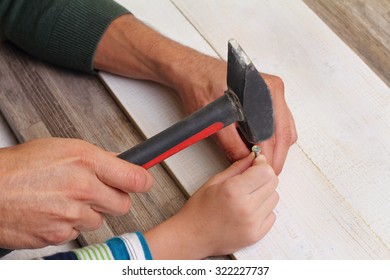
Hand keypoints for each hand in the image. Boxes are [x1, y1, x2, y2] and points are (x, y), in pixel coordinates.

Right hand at [0, 138, 152, 248]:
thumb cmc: (19, 167)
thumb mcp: (61, 147)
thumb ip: (96, 157)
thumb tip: (119, 162)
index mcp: (85, 161)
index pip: (134, 177)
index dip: (143, 180)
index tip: (144, 181)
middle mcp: (82, 188)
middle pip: (123, 204)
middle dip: (115, 199)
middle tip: (100, 192)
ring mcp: (71, 214)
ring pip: (99, 221)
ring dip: (89, 213)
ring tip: (65, 200)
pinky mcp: (59, 234)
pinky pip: (77, 233)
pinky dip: (69, 225)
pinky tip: (54, 212)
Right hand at [144, 153, 278, 258]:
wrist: (192, 236)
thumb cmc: (199, 209)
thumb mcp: (214, 181)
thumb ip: (237, 168)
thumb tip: (253, 157)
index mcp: (233, 190)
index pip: (265, 171)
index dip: (261, 164)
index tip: (256, 164)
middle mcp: (246, 207)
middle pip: (273, 183)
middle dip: (263, 177)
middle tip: (250, 180)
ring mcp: (252, 223)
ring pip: (274, 198)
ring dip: (264, 193)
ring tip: (247, 197)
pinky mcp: (256, 235)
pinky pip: (272, 215)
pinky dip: (264, 210)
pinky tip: (249, 210)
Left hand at [176, 59, 296, 174]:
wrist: (193, 72)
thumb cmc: (201, 85)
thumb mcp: (214, 118)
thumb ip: (230, 142)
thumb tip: (244, 160)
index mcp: (265, 90)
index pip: (275, 132)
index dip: (271, 155)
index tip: (265, 171)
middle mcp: (272, 91)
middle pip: (284, 132)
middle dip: (277, 155)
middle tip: (267, 173)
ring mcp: (270, 95)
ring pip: (283, 130)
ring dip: (276, 148)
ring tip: (263, 163)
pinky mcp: (265, 100)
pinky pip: (276, 124)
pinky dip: (271, 139)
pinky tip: (258, 148)